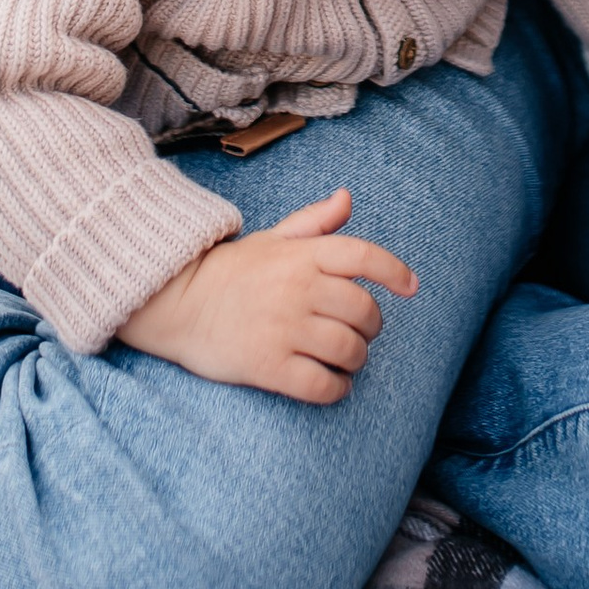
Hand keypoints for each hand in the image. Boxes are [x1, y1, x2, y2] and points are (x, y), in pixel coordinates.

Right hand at [115, 188, 418, 400]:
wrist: (177, 303)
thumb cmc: (232, 272)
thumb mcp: (272, 239)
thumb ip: (313, 222)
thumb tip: (347, 198)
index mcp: (301, 255)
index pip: (363, 257)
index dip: (395, 271)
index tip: (411, 287)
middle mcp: (297, 289)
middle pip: (364, 311)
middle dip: (372, 327)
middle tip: (362, 334)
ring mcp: (283, 328)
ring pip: (348, 350)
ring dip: (356, 360)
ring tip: (346, 361)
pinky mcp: (268, 365)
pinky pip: (321, 384)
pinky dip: (336, 389)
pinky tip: (332, 385)